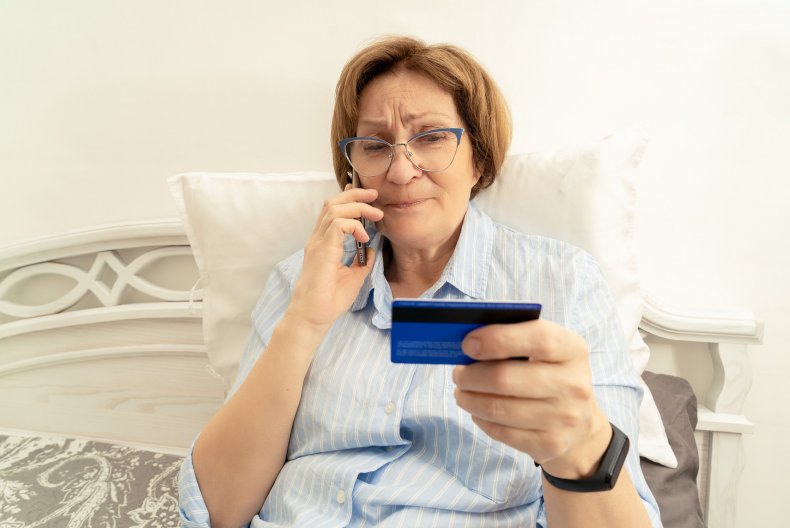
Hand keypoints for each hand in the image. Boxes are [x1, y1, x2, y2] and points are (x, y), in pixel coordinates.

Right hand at [286, 185, 383, 330]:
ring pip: (334, 208)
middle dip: (355, 194)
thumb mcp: (353, 276)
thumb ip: (362, 261)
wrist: (315, 316)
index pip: (333, 211)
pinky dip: (354, 225)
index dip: (350, 199)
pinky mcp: (322, 250)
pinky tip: (364, 237)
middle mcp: (318, 239)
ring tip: (376, 215)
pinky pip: (337, 224)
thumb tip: (371, 249)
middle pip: (332, 203)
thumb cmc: (329, 300)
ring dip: (358, 207)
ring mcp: (317, 243)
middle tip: (374, 196)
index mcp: (323, 243)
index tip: (369, 199)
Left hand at [452, 320, 611, 478]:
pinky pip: (500, 431)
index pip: (538, 339)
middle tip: (458, 373)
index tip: (469, 344)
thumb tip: (470, 342)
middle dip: (471, 375)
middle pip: (505, 378)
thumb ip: (514, 339)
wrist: (580, 425)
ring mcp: (564, 418)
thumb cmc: (550, 374)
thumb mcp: (545, 350)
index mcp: (573, 350)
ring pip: (496, 408)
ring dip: (469, 398)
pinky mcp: (550, 444)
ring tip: (462, 391)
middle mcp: (573, 385)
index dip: (498, 339)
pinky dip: (480, 418)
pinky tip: (478, 410)